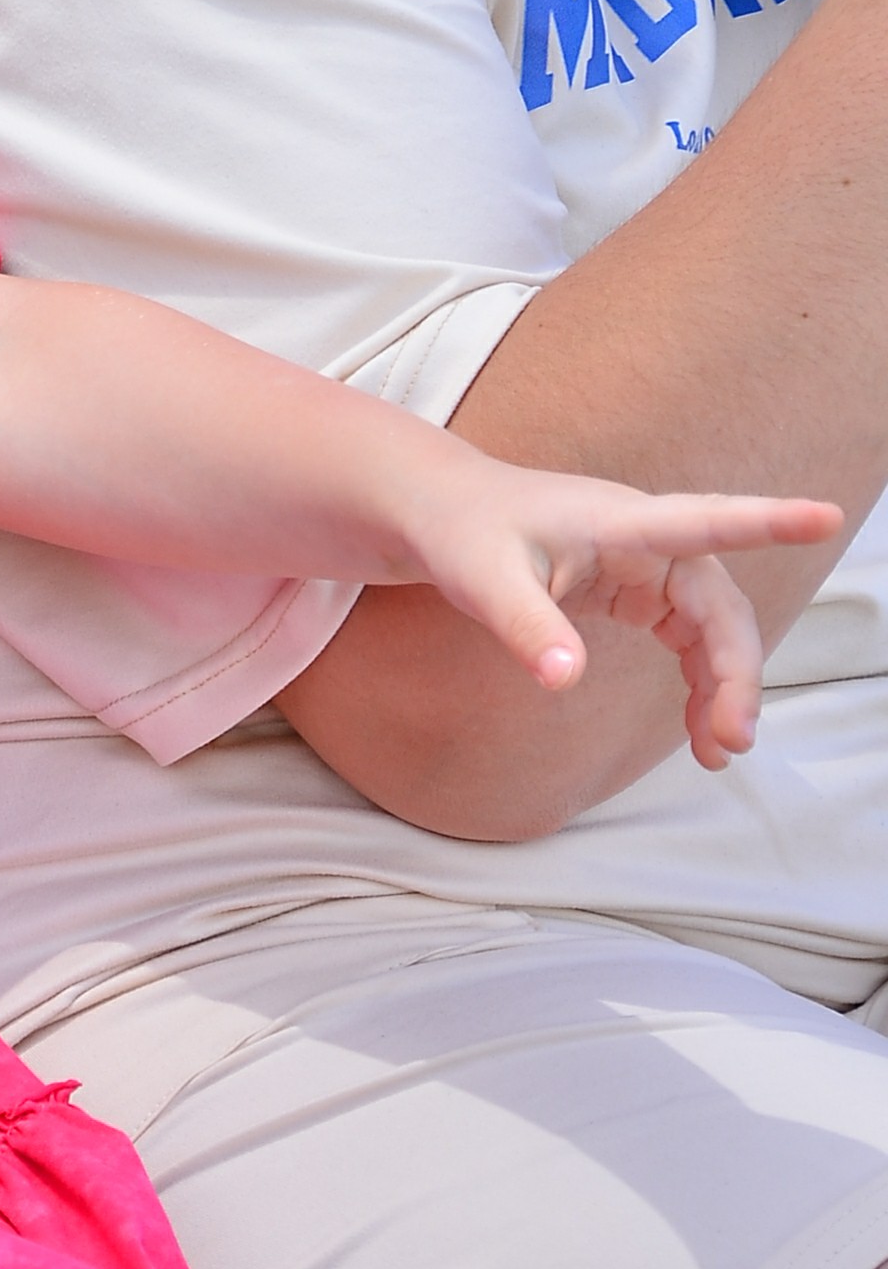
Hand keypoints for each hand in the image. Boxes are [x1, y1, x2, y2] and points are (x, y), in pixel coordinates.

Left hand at [371, 461, 840, 769]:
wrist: (444, 517)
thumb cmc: (465, 534)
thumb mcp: (482, 580)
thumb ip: (526, 626)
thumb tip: (563, 680)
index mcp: (621, 521)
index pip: (706, 520)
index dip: (767, 521)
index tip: (824, 517)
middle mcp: (648, 538)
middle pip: (719, 605)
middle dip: (736, 670)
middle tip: (732, 739)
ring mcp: (649, 565)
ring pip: (713, 628)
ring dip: (725, 687)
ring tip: (719, 752)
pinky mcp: (639, 590)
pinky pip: (689, 639)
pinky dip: (700, 685)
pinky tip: (700, 732)